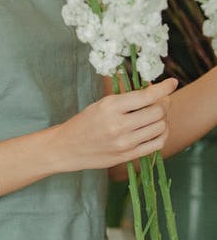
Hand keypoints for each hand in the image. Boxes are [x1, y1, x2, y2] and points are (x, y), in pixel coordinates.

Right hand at [53, 78, 177, 171]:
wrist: (68, 147)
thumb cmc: (84, 121)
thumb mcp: (101, 104)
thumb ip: (126, 98)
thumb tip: (151, 89)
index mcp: (110, 106)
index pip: (146, 96)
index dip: (164, 88)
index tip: (172, 83)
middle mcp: (119, 125)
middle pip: (158, 112)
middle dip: (164, 103)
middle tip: (161, 100)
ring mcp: (125, 143)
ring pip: (160, 127)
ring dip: (164, 119)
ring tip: (156, 114)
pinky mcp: (128, 156)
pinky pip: (157, 144)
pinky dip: (162, 133)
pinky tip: (156, 128)